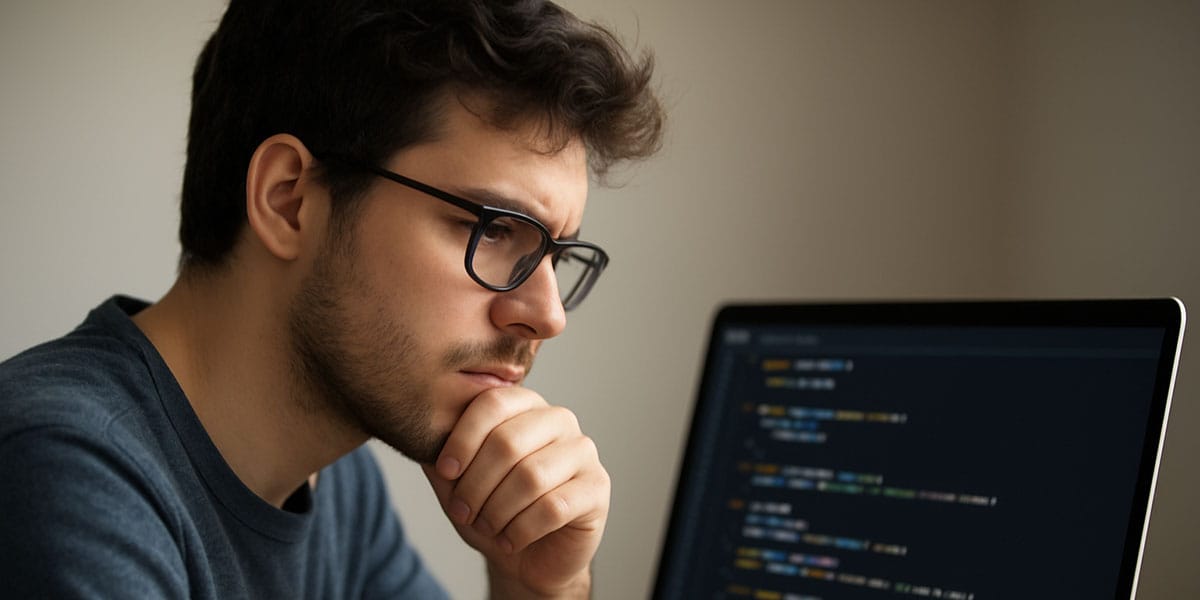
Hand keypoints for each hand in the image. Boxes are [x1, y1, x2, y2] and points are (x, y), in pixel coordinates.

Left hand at [422, 386, 609, 597]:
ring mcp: (583, 452)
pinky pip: (553, 507)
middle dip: (476, 484)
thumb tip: (420, 432)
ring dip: (497, 511)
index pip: (492, 402)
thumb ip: (440, 454)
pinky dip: (521, 530)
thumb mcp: (457, 481)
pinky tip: (511, 540)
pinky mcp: (597, 488)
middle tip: (464, 511)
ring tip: (487, 526)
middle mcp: (559, 420)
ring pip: (531, 477)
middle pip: (508, 441)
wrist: (529, 556)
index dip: (463, 438)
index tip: (446, 471)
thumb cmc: (494, 509)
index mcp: (525, 406)